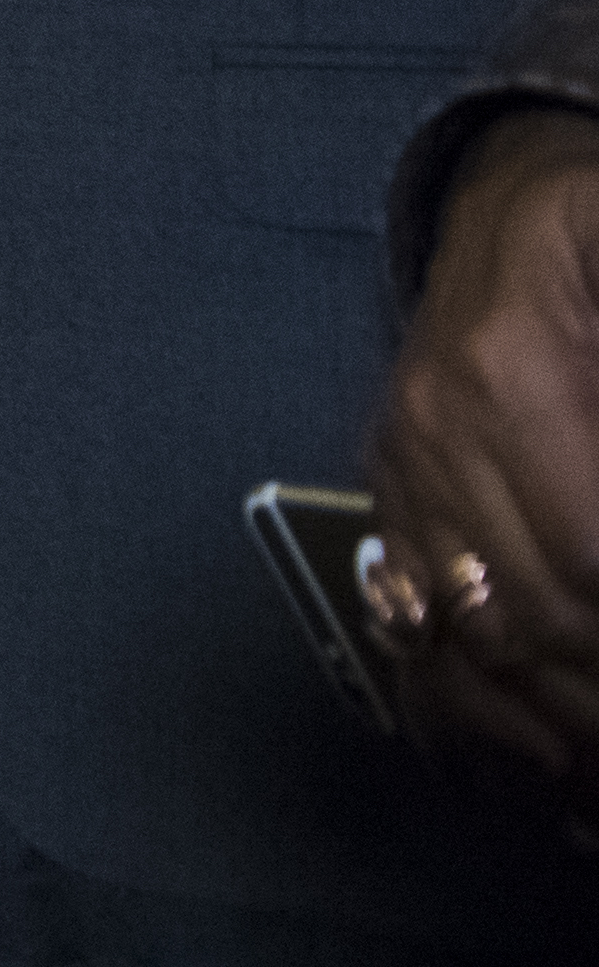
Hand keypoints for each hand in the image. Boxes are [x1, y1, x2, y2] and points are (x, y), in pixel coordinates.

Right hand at [368, 109, 598, 826]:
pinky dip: (463, 700)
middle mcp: (432, 429)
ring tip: (581, 767)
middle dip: (580, 692)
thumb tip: (591, 519)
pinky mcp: (389, 484)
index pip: (573, 563)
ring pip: (461, 630)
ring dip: (539, 720)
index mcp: (502, 375)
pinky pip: (410, 612)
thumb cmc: (586, 232)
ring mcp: (398, 459)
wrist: (514, 199)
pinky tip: (523, 753)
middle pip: (519, 611)